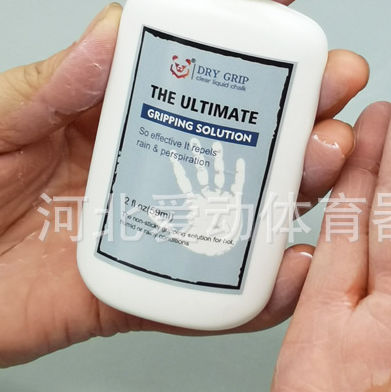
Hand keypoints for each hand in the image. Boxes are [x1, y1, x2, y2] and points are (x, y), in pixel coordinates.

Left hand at [0, 0, 367, 379]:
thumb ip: (46, 84)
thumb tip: (108, 31)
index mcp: (118, 113)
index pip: (198, 59)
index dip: (250, 21)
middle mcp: (157, 166)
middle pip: (251, 131)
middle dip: (307, 101)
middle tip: (334, 85)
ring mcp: (165, 229)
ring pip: (255, 204)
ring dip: (305, 180)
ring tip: (325, 159)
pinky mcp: (157, 292)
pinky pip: (220, 294)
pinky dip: (264, 287)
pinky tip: (293, 264)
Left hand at [163, 139, 245, 255]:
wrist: (221, 252)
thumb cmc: (201, 245)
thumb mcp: (180, 236)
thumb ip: (165, 226)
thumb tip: (149, 215)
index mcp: (194, 202)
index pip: (184, 180)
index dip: (178, 167)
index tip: (171, 152)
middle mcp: (207, 196)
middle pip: (202, 171)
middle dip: (197, 156)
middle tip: (192, 139)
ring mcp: (221, 197)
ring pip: (220, 174)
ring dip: (218, 160)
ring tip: (216, 144)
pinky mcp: (235, 202)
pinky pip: (238, 185)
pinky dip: (240, 173)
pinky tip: (241, 161)